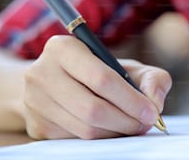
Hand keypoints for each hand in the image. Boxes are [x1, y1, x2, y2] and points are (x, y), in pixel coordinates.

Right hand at [23, 35, 171, 139]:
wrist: (56, 80)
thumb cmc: (97, 72)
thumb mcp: (126, 66)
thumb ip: (151, 78)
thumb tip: (154, 102)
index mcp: (63, 48)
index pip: (102, 79)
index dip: (131, 100)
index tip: (151, 112)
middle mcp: (41, 73)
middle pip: (92, 109)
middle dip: (126, 121)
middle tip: (144, 124)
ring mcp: (34, 101)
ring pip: (85, 129)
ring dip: (115, 132)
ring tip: (130, 126)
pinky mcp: (36, 125)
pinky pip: (76, 139)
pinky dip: (100, 138)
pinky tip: (109, 128)